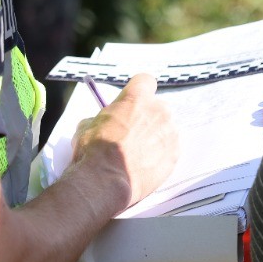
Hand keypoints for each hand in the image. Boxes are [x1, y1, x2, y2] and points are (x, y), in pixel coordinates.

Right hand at [71, 73, 177, 209]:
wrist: (106, 180)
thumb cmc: (94, 151)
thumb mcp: (86, 126)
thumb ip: (101, 118)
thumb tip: (101, 123)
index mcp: (137, 97)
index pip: (145, 81)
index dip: (138, 92)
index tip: (131, 103)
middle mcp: (158, 109)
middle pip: (157, 107)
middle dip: (146, 117)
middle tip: (132, 134)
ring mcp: (170, 131)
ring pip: (165, 129)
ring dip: (154, 137)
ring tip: (137, 155)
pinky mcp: (175, 153)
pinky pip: (169, 149)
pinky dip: (160, 155)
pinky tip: (145, 166)